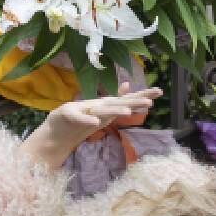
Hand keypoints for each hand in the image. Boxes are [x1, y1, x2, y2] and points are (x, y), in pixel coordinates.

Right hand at [22, 83, 161, 168]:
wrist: (56, 129)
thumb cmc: (79, 118)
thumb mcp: (100, 109)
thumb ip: (115, 99)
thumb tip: (129, 86)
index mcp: (106, 106)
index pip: (127, 100)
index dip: (142, 95)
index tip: (159, 92)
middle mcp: (98, 107)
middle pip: (118, 103)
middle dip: (134, 102)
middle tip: (150, 101)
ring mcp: (85, 112)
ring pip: (102, 111)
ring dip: (114, 111)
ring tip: (128, 113)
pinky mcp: (71, 117)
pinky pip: (81, 120)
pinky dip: (88, 120)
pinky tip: (96, 121)